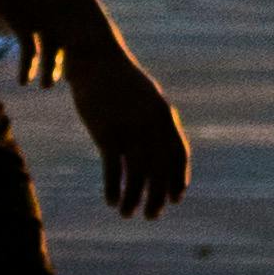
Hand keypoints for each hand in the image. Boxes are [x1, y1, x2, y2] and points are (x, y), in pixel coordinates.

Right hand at [72, 34, 190, 220]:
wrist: (95, 58)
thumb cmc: (119, 81)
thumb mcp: (144, 98)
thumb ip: (154, 121)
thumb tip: (158, 148)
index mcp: (164, 114)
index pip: (178, 153)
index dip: (178, 178)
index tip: (176, 199)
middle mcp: (151, 123)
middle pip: (159, 168)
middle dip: (157, 196)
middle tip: (152, 216)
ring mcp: (129, 128)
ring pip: (136, 173)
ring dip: (133, 198)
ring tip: (127, 214)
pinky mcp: (106, 132)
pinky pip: (113, 168)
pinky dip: (114, 188)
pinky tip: (111, 201)